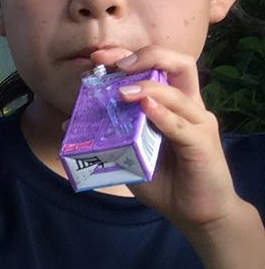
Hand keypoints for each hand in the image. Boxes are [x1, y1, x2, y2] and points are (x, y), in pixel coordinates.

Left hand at [98, 48, 243, 234]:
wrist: (195, 212)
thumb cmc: (164, 180)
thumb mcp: (128, 154)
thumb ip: (106, 136)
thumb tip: (67, 124)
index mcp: (172, 104)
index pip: (158, 66)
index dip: (130, 56)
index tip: (99, 58)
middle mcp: (189, 107)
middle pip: (180, 64)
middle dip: (146, 56)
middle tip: (115, 65)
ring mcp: (198, 124)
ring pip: (179, 94)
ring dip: (149, 88)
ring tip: (121, 92)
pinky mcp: (202, 145)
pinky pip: (182, 125)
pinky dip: (163, 114)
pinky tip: (146, 109)